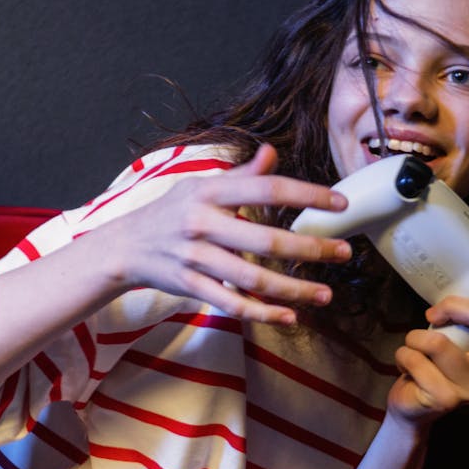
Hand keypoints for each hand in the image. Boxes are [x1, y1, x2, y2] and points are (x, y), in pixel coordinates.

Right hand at [105, 143, 351, 323]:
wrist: (124, 246)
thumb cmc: (171, 212)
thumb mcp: (201, 185)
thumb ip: (241, 174)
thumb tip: (272, 152)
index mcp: (210, 190)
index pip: (267, 188)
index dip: (308, 195)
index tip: (340, 205)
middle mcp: (202, 221)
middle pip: (266, 239)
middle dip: (311, 249)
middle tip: (344, 253)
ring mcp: (195, 256)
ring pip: (253, 279)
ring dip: (294, 290)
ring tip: (325, 295)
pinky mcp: (190, 285)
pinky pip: (232, 304)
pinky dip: (262, 313)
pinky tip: (289, 316)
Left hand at [387, 254, 468, 423]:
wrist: (413, 409)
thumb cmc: (434, 366)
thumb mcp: (457, 338)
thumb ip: (467, 319)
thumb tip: (458, 287)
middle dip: (453, 307)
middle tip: (432, 315)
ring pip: (438, 341)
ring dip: (414, 338)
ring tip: (414, 349)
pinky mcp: (448, 399)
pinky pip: (415, 358)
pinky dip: (402, 356)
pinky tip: (407, 369)